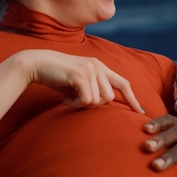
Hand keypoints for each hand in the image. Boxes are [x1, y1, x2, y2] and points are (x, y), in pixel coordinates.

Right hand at [28, 49, 143, 111]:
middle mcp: (98, 65)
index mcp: (100, 66)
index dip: (132, 98)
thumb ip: (93, 89)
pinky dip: (75, 104)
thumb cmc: (57, 77)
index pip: (123, 83)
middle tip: (77, 101)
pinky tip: (65, 99)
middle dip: (95, 105)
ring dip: (83, 104)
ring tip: (70, 98)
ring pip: (98, 100)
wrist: (37, 65)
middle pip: (110, 97)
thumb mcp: (79, 82)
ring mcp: (90, 69)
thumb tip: (105, 104)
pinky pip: (86, 100)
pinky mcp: (80, 75)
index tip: (140, 112)